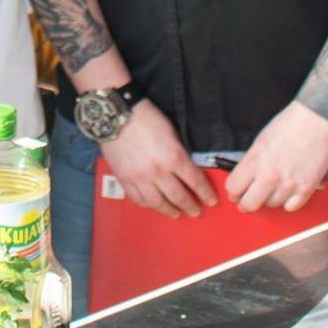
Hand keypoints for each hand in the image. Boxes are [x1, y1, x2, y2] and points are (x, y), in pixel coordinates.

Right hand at [102, 102, 216, 217]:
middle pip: (178, 196)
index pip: (196, 182)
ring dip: (170, 211)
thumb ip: (180, 153)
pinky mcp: (124, 179)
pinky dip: (148, 205)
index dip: (206, 193)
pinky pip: (138, 199)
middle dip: (190, 206)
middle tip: (196, 211)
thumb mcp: (172, 132)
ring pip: (158, 203)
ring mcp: (140, 178)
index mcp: (174, 157)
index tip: (211, 201)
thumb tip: (187, 169)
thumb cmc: (145, 118)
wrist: (116, 115)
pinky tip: (153, 205)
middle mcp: (158, 171)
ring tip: (176, 213)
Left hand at [227, 103, 327, 212]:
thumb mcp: (260, 142)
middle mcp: (270, 176)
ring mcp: (289, 184)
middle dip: (245, 203)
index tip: (236, 192)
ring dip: (270, 198)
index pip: (233, 188)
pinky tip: (288, 191)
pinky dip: (288, 202)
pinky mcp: (306, 188)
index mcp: (255, 161)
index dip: (233, 192)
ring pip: (271, 205)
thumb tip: (244, 181)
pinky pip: (291, 207)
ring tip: (274, 186)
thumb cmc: (288, 126)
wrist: (315, 121)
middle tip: (248, 200)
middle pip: (249, 204)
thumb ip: (251, 163)